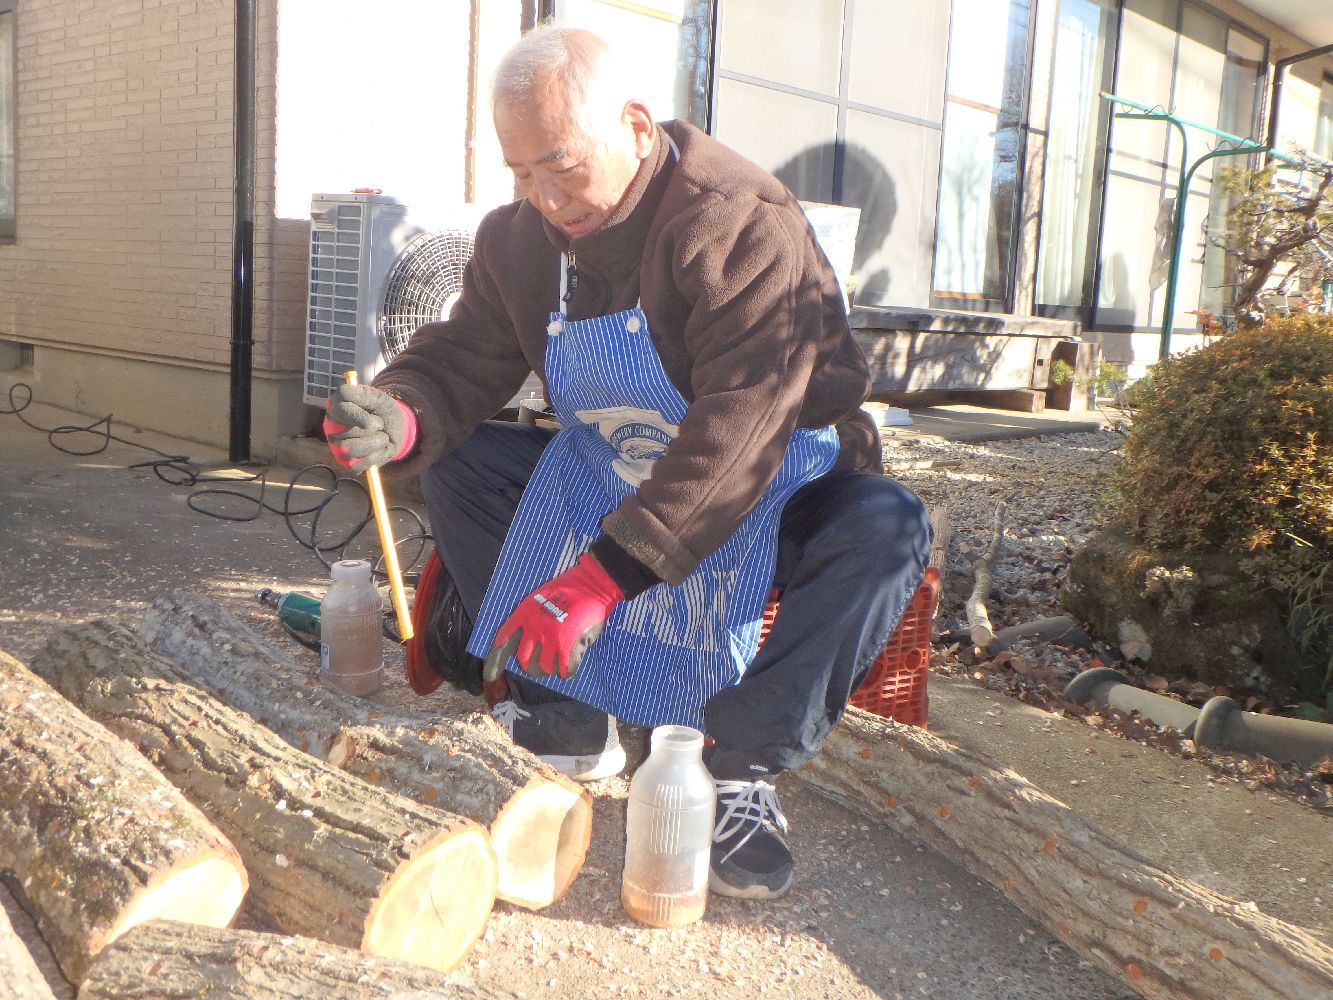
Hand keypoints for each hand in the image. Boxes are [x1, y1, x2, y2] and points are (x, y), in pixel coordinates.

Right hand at [323, 384, 416, 472]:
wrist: (394, 428)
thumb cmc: (381, 410)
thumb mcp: (376, 398)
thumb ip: (361, 394)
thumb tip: (341, 391)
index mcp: (335, 408)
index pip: (338, 410)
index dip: (356, 416)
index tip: (370, 420)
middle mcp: (332, 428)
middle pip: (344, 432)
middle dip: (370, 429)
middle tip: (379, 424)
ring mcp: (338, 447)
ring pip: (348, 450)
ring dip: (373, 443)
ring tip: (382, 437)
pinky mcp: (348, 464)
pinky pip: (356, 466)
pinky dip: (374, 458)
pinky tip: (379, 450)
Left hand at [483, 554, 623, 681]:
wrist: (590, 586)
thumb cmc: (564, 593)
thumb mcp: (536, 602)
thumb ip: (527, 622)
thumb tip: (523, 646)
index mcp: (523, 615)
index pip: (503, 642)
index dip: (494, 661)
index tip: (490, 676)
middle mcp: (534, 628)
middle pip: (526, 663)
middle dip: (534, 668)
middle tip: (544, 663)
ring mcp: (552, 638)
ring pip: (545, 669)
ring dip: (553, 669)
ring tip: (560, 659)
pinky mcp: (569, 645)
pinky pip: (565, 670)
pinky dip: (568, 671)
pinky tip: (571, 664)